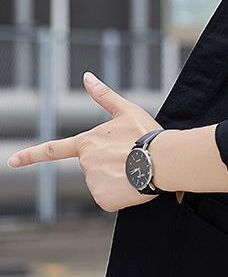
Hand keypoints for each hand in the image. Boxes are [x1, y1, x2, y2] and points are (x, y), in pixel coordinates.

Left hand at [6, 71, 164, 211]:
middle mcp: (85, 163)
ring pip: (104, 184)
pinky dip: (122, 196)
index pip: (53, 150)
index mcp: (87, 143)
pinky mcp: (104, 199)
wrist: (164, 160)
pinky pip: (111, 200)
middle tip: (132, 160)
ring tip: (135, 171)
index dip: (31, 156)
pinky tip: (133, 186)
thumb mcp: (126, 111)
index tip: (11, 161)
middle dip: (111, 166)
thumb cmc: (146, 135)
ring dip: (118, 180)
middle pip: (95, 168)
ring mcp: (93, 183)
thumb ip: (104, 96)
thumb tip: (87, 76)